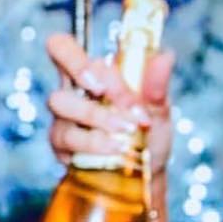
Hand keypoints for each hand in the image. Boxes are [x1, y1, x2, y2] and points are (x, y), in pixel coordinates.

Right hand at [46, 34, 174, 176]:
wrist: (144, 175)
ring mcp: (63, 116)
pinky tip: (117, 150)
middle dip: (79, 68)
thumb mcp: (158, 111)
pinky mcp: (60, 145)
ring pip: (62, 101)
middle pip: (56, 53)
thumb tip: (165, 56)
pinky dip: (96, 143)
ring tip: (126, 132)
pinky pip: (68, 138)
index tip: (107, 80)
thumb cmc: (148, 136)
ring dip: (97, 114)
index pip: (68, 46)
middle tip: (103, 92)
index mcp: (93, 74)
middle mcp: (73, 89)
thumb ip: (157, 86)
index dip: (80, 57)